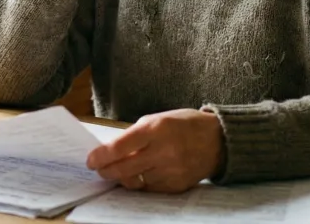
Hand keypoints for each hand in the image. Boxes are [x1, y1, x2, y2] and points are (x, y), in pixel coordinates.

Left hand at [86, 109, 225, 193]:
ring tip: (118, 171)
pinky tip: (139, 174)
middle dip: (106, 171)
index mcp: (155, 129)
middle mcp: (163, 151)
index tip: (91, 160)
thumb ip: (135, 135)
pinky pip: (149, 189)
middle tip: (99, 169)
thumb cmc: (184, 125)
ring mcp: (170, 171)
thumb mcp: (158, 120)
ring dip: (122, 178)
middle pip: (123, 169)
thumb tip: (111, 152)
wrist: (218, 141)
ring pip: (134, 182)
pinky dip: (140, 182)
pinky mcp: (176, 186)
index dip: (100, 156)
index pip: (119, 147)